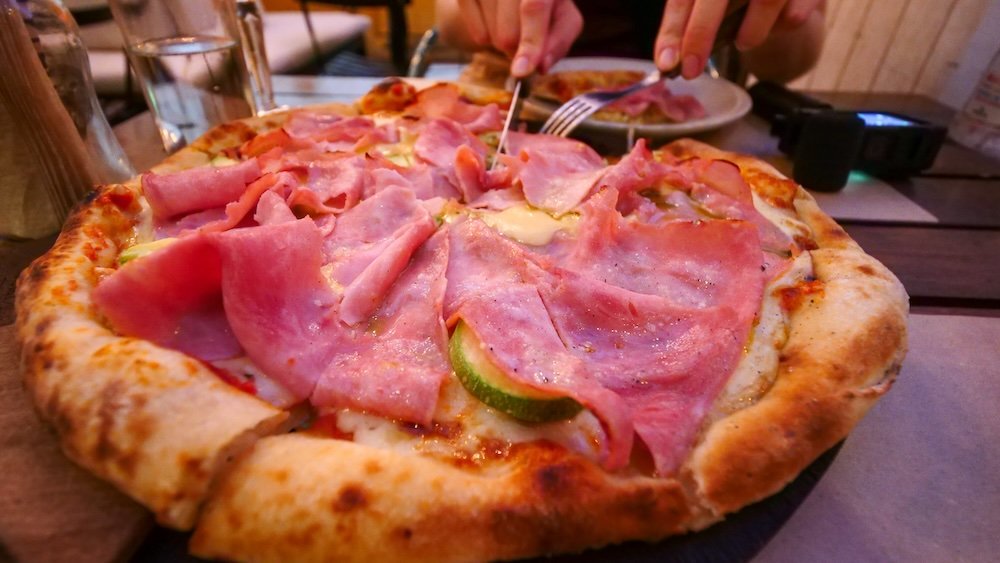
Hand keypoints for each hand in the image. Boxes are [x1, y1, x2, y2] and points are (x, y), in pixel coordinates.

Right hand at [453, 0, 582, 76]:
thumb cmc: (545, 5)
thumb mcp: (563, 19)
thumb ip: (559, 41)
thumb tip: (541, 66)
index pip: (534, 6)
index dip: (530, 41)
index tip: (521, 71)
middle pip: (508, 34)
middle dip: (518, 49)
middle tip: (525, 36)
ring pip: (492, 37)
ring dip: (504, 43)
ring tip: (510, 22)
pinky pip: (478, 35)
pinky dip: (488, 38)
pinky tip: (494, 20)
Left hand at [654, 0, 824, 78]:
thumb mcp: (710, 1)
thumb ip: (688, 23)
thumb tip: (668, 60)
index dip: (673, 29)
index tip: (666, 63)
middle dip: (700, 34)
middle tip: (691, 70)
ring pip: (766, 2)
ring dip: (750, 34)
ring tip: (744, 41)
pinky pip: (794, 16)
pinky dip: (780, 28)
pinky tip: (777, 21)